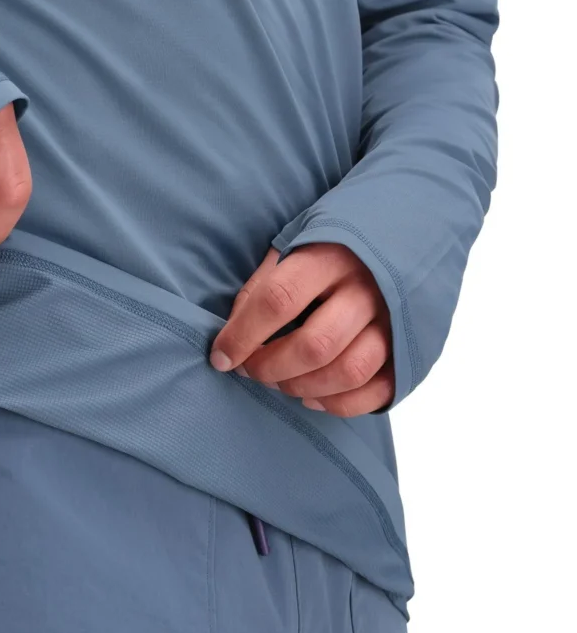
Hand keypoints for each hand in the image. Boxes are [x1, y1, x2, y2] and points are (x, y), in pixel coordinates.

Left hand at [210, 243, 394, 416]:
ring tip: (281, 382)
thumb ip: (262, 286)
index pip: (278, 300)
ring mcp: (395, 320)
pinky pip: (377, 390)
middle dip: (271, 368)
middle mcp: (368, 288)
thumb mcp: (293, 245)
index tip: (221, 357)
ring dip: (303, 387)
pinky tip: (312, 396)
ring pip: (349, 371)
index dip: (243, 335)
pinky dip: (338, 403)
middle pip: (315, 345)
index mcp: (330, 255)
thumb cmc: (335, 244)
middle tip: (252, 371)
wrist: (407, 228)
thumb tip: (232, 332)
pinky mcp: (411, 348)